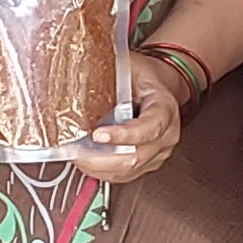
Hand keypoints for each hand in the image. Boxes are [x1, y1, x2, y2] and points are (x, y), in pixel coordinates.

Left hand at [67, 47, 194, 183]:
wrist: (157, 87)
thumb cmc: (142, 76)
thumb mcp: (128, 67)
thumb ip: (109, 74)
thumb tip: (76, 76)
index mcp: (165, 108)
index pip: (149, 127)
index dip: (124, 135)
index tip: (98, 135)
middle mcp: (167, 135)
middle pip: (136, 157)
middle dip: (101, 158)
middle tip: (75, 151)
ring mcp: (159, 152)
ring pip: (128, 171)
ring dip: (99, 167)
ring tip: (76, 155)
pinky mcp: (148, 164)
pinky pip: (124, 176)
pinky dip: (102, 172)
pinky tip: (87, 162)